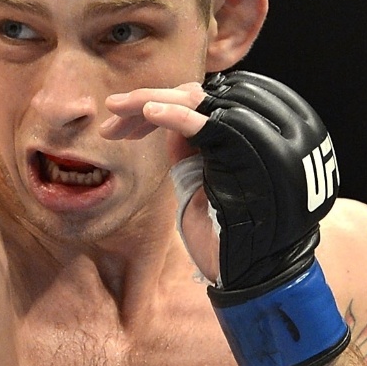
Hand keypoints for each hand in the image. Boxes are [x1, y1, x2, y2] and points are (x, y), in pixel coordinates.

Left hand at [109, 70, 347, 365]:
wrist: (250, 271)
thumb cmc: (224, 232)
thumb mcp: (201, 181)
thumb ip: (191, 147)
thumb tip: (164, 114)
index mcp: (246, 133)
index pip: (200, 101)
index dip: (158, 103)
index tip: (123, 123)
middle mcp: (255, 128)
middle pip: (196, 94)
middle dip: (146, 99)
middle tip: (111, 109)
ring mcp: (250, 136)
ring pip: (195, 99)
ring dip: (148, 100)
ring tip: (115, 109)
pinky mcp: (239, 151)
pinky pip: (202, 122)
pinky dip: (172, 112)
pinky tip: (147, 112)